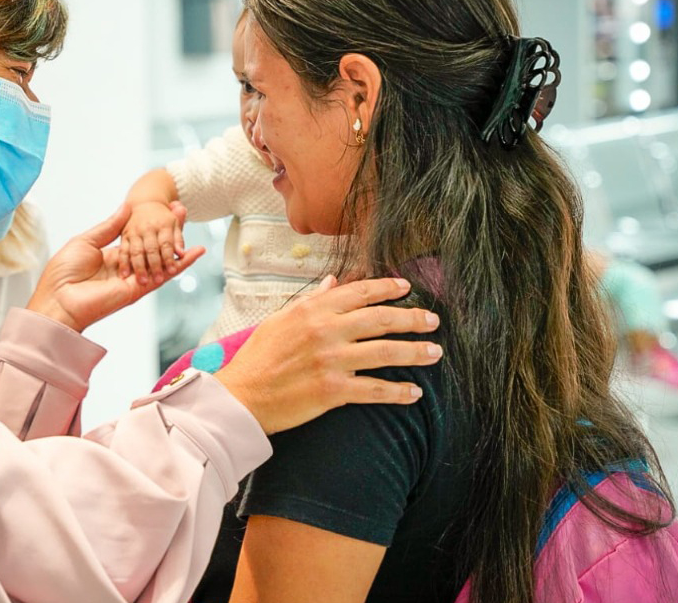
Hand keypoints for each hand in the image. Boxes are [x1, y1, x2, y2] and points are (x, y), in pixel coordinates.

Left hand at [28, 204, 204, 332]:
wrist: (58, 299)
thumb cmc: (63, 272)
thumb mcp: (86, 241)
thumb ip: (109, 227)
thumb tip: (126, 207)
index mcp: (112, 256)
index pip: (138, 237)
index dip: (150, 222)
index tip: (162, 207)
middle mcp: (126, 268)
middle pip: (153, 246)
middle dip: (167, 228)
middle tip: (180, 208)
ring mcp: (133, 279)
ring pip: (162, 258)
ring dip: (177, 240)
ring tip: (187, 219)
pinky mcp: (137, 290)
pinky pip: (163, 276)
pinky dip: (181, 265)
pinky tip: (195, 253)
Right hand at [118, 201, 187, 284]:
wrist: (144, 203)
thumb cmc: (162, 217)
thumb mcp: (174, 223)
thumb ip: (178, 239)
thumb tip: (182, 253)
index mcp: (163, 225)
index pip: (166, 244)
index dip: (170, 258)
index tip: (173, 271)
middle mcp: (148, 228)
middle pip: (151, 249)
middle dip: (155, 265)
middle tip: (158, 280)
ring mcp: (135, 232)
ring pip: (136, 251)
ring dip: (139, 267)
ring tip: (142, 281)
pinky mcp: (124, 236)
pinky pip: (123, 250)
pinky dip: (123, 263)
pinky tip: (124, 274)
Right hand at [214, 276, 442, 433]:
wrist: (242, 396)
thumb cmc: (258, 358)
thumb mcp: (280, 320)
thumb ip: (311, 301)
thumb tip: (334, 282)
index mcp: (312, 310)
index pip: (360, 292)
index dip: (388, 288)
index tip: (406, 288)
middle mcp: (325, 331)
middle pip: (381, 319)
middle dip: (412, 318)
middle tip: (432, 320)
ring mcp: (331, 360)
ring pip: (386, 352)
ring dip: (415, 352)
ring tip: (434, 352)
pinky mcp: (334, 390)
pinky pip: (375, 389)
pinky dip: (398, 392)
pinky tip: (413, 392)